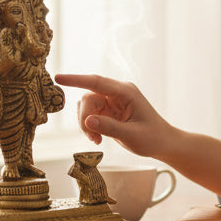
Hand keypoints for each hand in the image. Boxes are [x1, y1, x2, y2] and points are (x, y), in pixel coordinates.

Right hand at [54, 73, 171, 158]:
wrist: (162, 143)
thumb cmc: (152, 137)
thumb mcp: (132, 135)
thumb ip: (110, 127)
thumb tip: (88, 120)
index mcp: (126, 92)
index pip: (96, 82)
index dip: (76, 79)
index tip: (58, 78)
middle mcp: (117, 93)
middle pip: (88, 97)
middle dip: (85, 117)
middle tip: (92, 137)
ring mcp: (111, 101)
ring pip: (86, 106)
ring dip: (86, 124)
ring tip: (97, 140)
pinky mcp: (108, 110)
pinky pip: (89, 114)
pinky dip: (89, 127)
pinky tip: (98, 138)